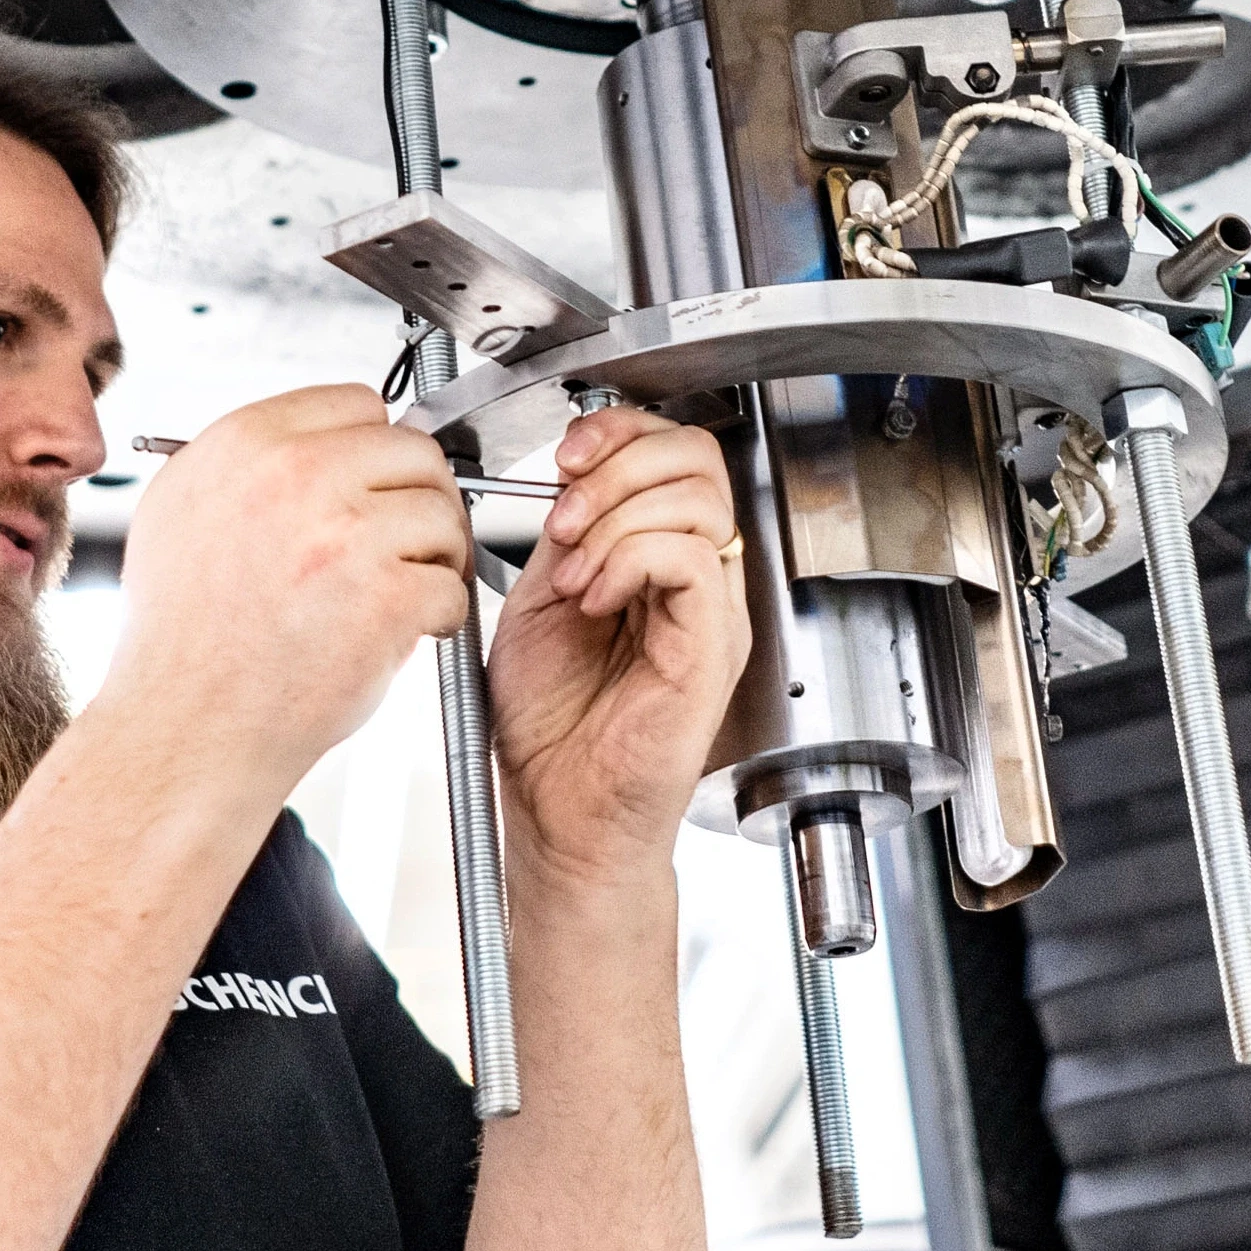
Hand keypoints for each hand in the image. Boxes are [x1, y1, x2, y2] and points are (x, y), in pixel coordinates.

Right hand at [104, 385, 473, 793]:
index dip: (373, 451)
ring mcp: (344, 535)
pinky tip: (400, 633)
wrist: (185, 727)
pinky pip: (451, 585)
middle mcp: (293, 476)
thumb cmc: (183, 639)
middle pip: (414, 451)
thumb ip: (248, 462)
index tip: (373, 488)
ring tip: (399, 593)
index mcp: (244, 443)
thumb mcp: (180, 513)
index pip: (357, 403)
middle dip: (417, 499)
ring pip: (444, 514)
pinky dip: (438, 615)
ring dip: (434, 556)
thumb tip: (316, 440)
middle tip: (402, 544)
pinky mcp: (385, 598)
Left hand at [480, 409, 749, 878]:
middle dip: (617, 465)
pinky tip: (594, 600)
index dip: (618, 434)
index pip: (674, 453)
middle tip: (565, 518)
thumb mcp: (540, 604)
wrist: (560, 816)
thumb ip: (567, 539)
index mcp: (660, 562)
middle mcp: (697, 582)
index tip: (565, 459)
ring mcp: (711, 613)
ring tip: (574, 573)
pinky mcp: (711, 646)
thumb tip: (569, 478)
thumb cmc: (551, 730)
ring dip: (614, 517)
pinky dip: (629, 559)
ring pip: (697, 499)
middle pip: (697, 458)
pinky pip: (691, 558)